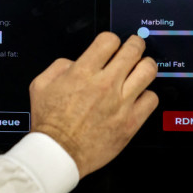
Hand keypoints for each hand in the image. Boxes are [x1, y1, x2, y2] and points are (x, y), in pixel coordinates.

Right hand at [29, 32, 157, 177]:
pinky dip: (147, 95)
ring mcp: (121, 103)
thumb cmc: (49, 123)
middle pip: (133, 51)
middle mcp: (104, 84)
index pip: (109, 40)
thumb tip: (75, 62)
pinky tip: (138, 97)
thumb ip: (59, 66)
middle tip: (134, 47)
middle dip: (135, 44)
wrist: (58, 152)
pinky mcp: (131, 121)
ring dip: (146, 65)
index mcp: (82, 72)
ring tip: (142, 68)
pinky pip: (152, 99)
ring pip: (148, 71)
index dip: (111, 40)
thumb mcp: (40, 85)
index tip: (111, 45)